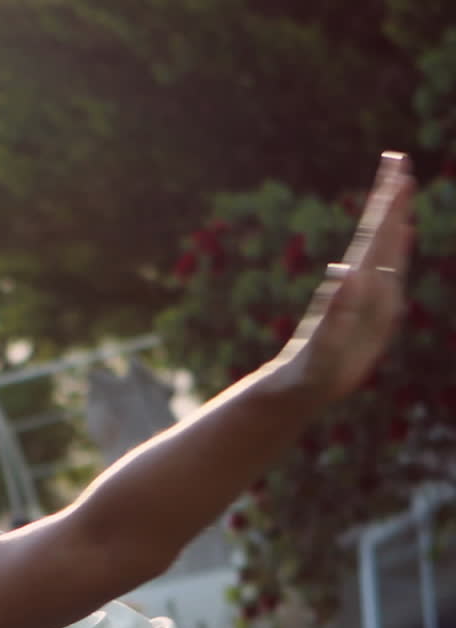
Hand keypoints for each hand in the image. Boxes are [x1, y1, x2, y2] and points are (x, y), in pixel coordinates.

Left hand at [276, 151, 414, 406]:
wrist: (303, 386)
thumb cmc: (312, 370)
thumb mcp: (325, 345)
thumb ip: (338, 311)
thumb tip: (347, 271)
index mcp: (352, 287)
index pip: (371, 237)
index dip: (385, 207)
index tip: (396, 174)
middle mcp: (361, 284)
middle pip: (378, 233)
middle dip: (390, 199)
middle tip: (399, 162)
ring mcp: (368, 295)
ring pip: (385, 248)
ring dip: (395, 217)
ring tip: (403, 188)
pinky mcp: (375, 310)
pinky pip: (390, 273)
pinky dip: (398, 250)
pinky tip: (402, 235)